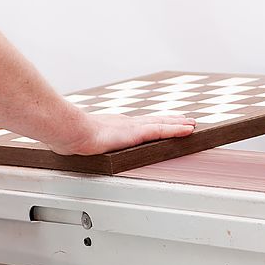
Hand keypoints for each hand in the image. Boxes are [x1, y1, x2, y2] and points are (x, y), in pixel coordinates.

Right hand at [49, 113, 195, 155]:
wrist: (71, 132)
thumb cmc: (71, 137)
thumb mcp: (81, 140)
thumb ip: (83, 140)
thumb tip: (74, 144)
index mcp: (116, 126)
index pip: (141, 124)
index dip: (155, 122)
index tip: (165, 121)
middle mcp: (127, 124)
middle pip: (156, 121)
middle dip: (172, 120)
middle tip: (187, 120)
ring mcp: (133, 128)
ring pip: (163, 125)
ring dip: (179, 125)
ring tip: (193, 124)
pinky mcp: (137, 133)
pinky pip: (162, 131)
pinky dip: (177, 130)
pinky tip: (189, 129)